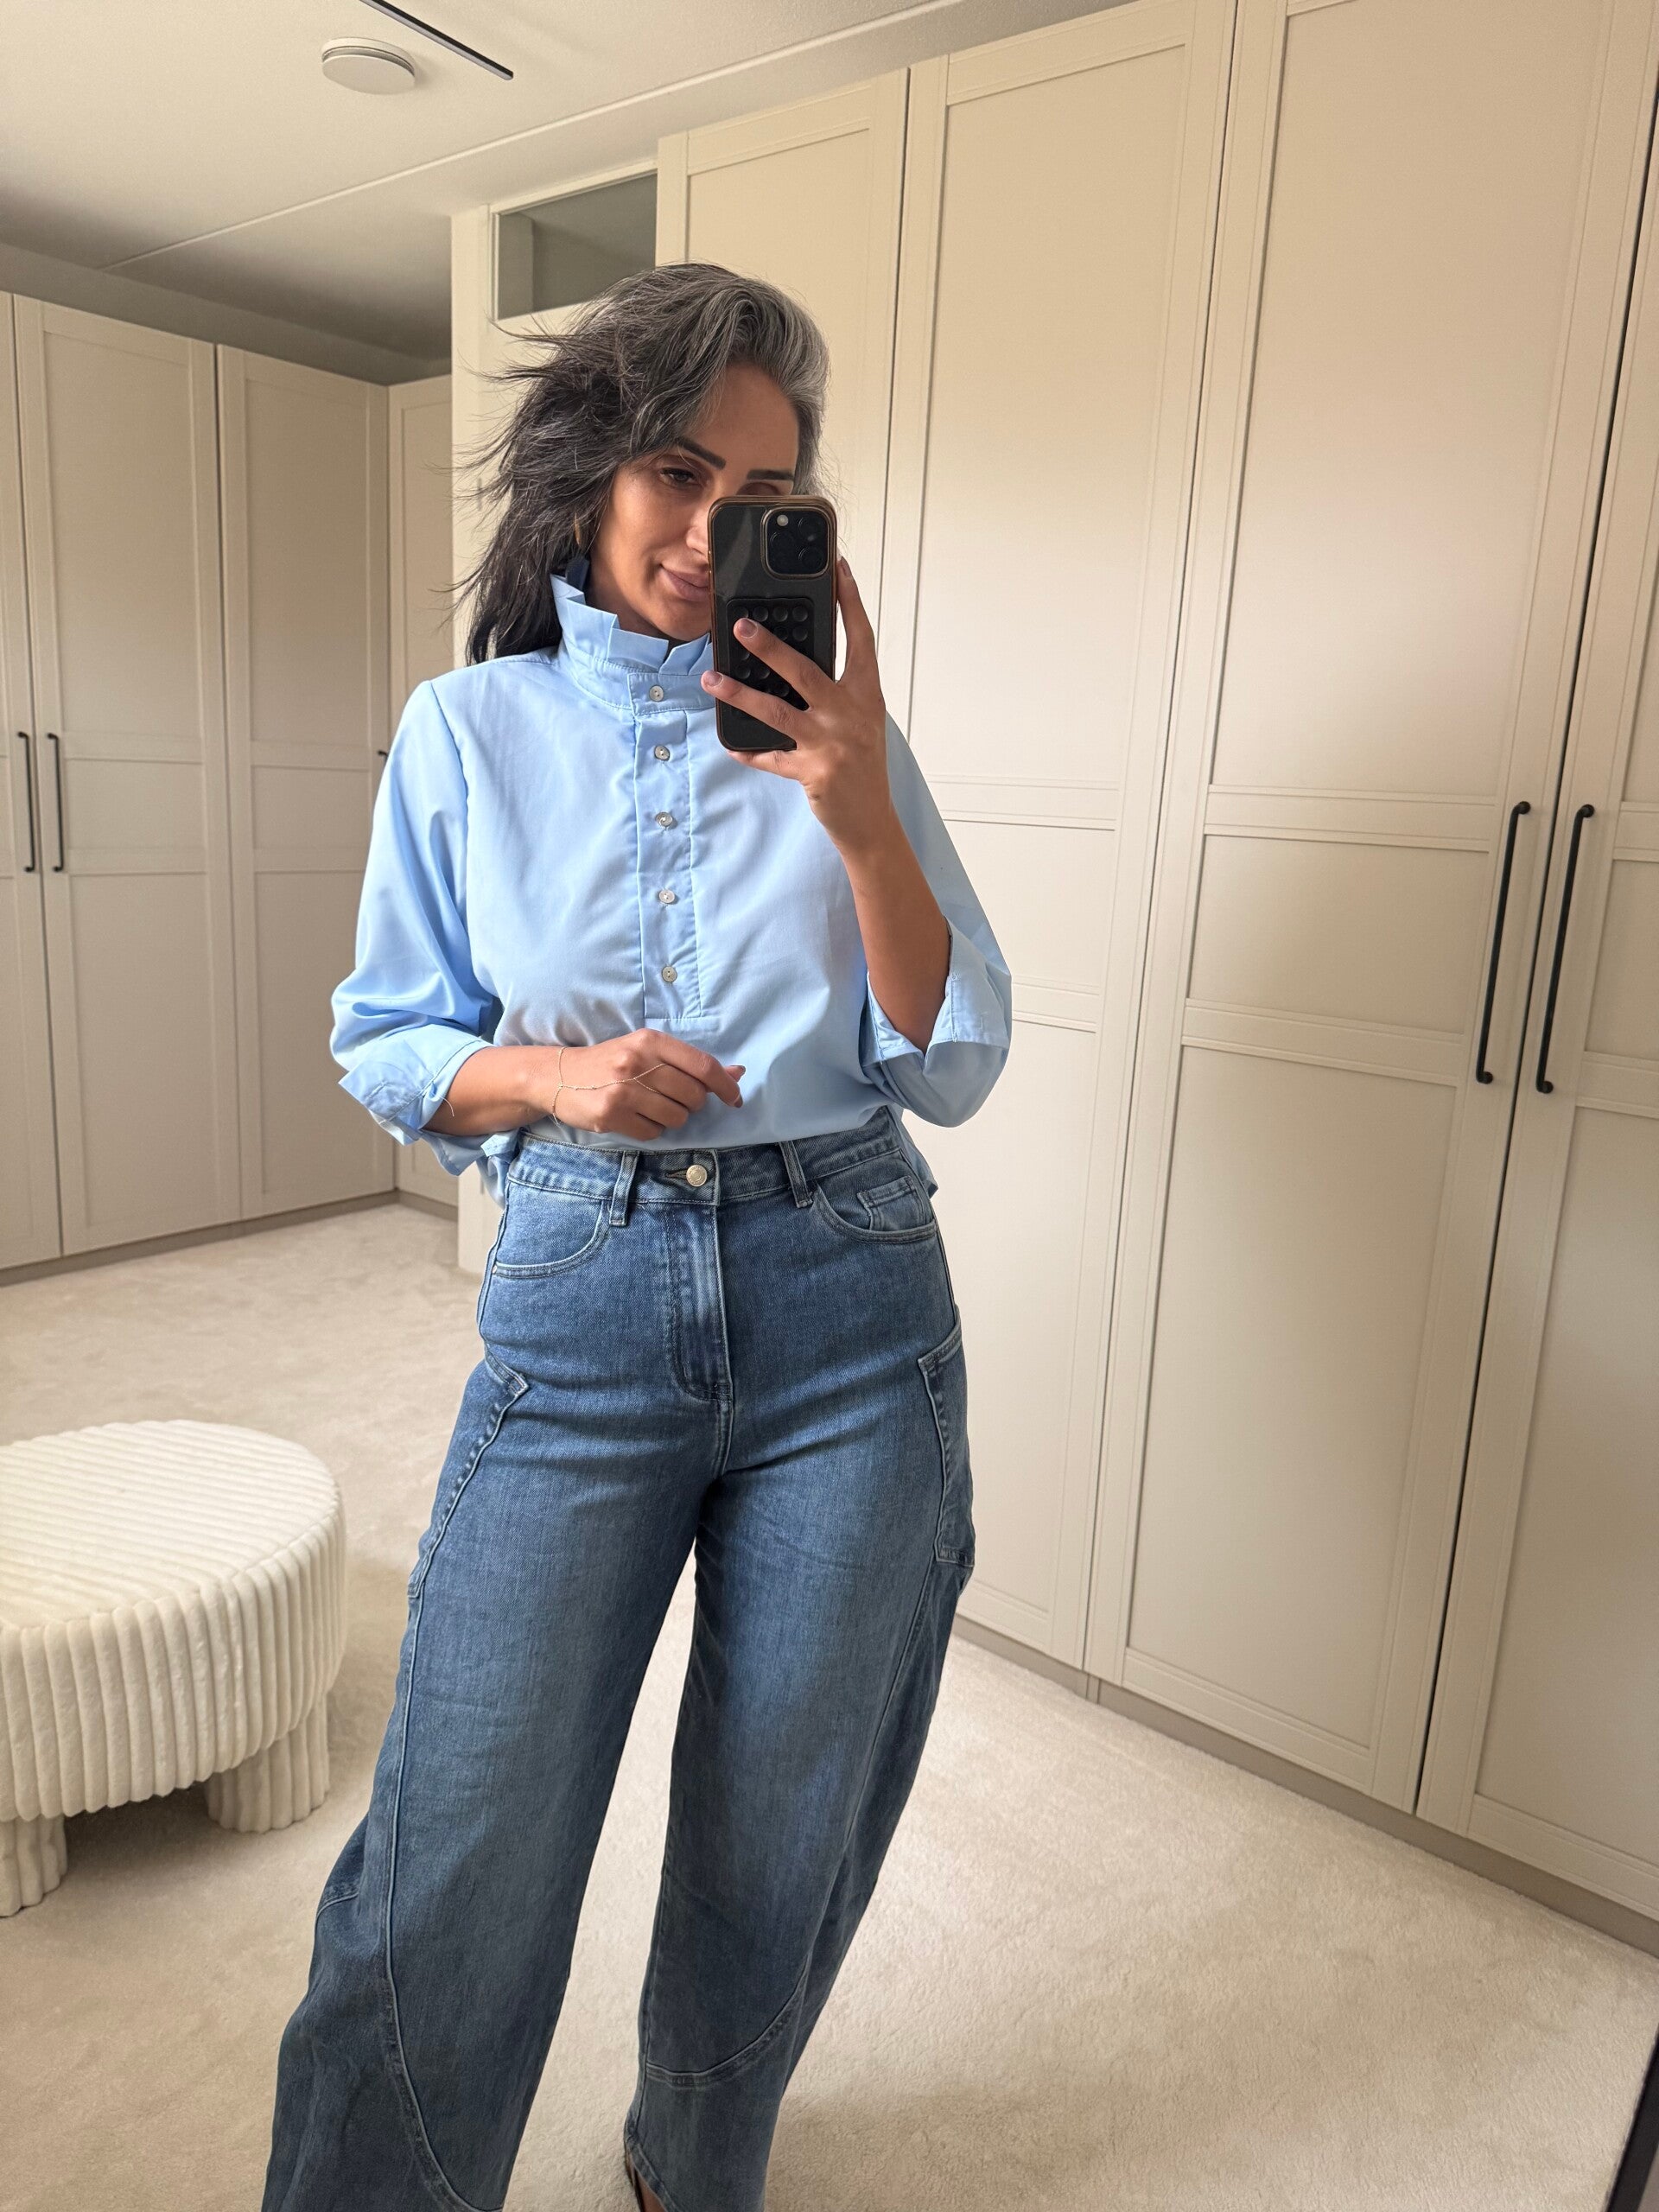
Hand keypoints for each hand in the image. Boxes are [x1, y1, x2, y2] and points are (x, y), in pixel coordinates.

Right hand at [537, 1031, 744, 1140]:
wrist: (558, 1075)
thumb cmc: (611, 1062)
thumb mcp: (648, 1050)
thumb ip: (690, 1063)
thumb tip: (737, 1073)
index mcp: (650, 1041)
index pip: (703, 1066)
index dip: (726, 1085)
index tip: (735, 1098)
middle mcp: (638, 1062)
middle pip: (693, 1096)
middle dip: (691, 1103)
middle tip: (671, 1097)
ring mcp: (624, 1090)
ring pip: (677, 1118)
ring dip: (670, 1117)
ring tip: (648, 1105)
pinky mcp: (611, 1115)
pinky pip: (653, 1133)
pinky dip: (650, 1128)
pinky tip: (633, 1115)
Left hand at [701, 555, 897, 856]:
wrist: (872, 820)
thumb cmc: (864, 767)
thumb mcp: (861, 722)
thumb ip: (837, 693)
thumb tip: (794, 663)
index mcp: (866, 696)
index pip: (861, 639)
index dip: (851, 603)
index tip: (839, 571)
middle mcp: (850, 714)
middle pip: (805, 671)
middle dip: (769, 646)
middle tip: (740, 626)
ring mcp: (831, 743)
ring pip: (777, 710)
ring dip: (739, 693)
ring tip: (712, 678)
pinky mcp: (813, 771)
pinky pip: (771, 757)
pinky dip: (749, 750)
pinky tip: (730, 743)